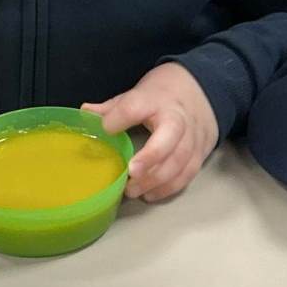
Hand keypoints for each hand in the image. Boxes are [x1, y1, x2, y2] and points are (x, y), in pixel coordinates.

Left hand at [84, 64, 218, 202]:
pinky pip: (188, 174)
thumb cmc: (162, 95)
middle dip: (151, 157)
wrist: (201, 92)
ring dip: (156, 180)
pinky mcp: (200, 153)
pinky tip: (150, 194)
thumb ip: (113, 108)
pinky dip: (169, 188)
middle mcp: (177, 117)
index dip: (120, 117)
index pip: (136, 106)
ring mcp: (192, 136)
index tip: (106, 129)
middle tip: (130, 173)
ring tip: (133, 190)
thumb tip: (84, 113)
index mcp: (155, 99)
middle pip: (170, 136)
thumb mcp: (138, 93)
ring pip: (180, 160)